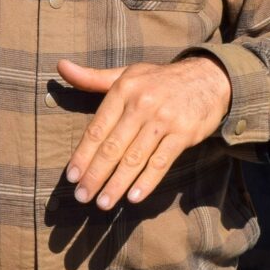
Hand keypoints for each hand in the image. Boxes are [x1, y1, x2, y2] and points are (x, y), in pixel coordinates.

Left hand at [58, 54, 232, 209]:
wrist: (208, 78)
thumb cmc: (159, 80)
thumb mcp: (127, 74)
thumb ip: (92, 77)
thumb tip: (60, 66)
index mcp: (124, 90)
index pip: (97, 128)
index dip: (83, 154)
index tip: (72, 176)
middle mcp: (142, 104)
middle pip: (113, 147)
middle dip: (95, 175)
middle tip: (81, 196)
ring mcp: (164, 120)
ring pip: (134, 158)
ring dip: (117, 184)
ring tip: (103, 203)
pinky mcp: (184, 134)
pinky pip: (161, 163)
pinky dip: (146, 182)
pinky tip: (133, 198)